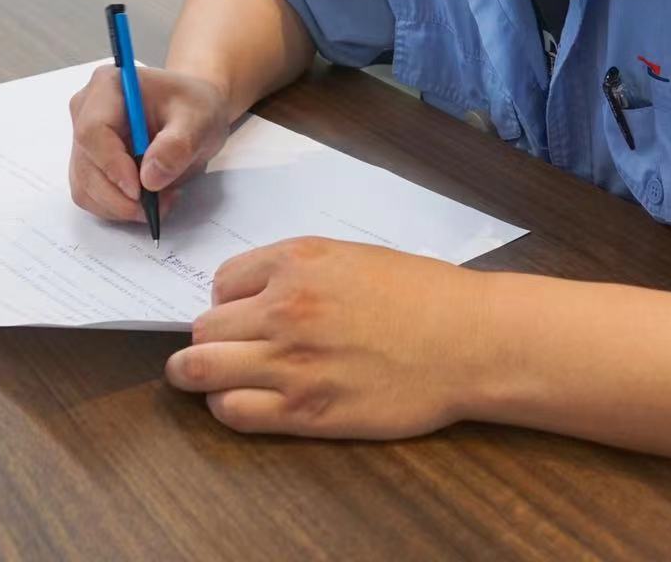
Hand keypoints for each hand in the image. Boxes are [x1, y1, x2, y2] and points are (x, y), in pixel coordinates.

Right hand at [68, 65, 230, 224]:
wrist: (191, 114)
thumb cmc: (193, 107)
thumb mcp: (199, 120)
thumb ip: (177, 146)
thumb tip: (149, 179)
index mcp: (107, 86)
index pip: (93, 131)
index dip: (112, 165)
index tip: (140, 191)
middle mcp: (85, 111)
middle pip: (86, 165)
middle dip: (121, 196)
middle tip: (161, 205)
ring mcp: (83, 140)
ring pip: (85, 187)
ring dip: (121, 206)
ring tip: (163, 199)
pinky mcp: (88, 164)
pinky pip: (92, 196)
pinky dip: (119, 207)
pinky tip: (148, 198)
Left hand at [165, 238, 485, 438]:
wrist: (469, 341)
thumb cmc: (424, 296)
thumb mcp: (353, 258)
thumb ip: (299, 272)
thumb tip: (252, 295)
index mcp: (298, 262)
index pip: (222, 282)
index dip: (229, 301)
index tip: (243, 313)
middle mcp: (284, 308)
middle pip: (203, 328)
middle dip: (210, 338)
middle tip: (228, 348)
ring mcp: (290, 362)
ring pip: (201, 370)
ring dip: (201, 374)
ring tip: (212, 377)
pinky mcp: (304, 410)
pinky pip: (232, 412)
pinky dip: (226, 407)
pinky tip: (244, 402)